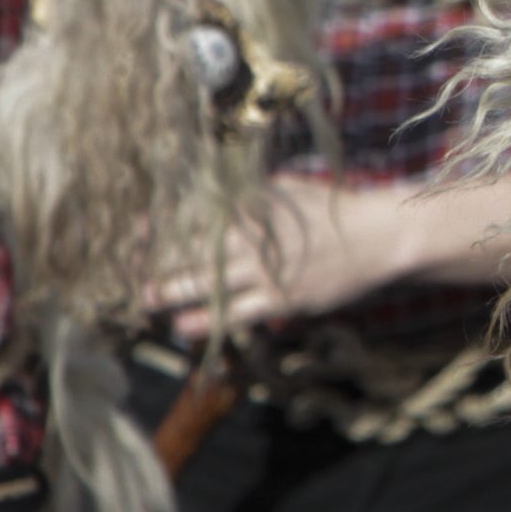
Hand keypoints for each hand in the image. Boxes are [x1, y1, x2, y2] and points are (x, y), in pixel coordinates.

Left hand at [145, 175, 414, 338]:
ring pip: (205, 285)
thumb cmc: (337, 210)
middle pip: (190, 252)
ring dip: (170, 293)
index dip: (160, 225)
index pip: (194, 216)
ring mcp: (265, 271)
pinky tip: (182, 325)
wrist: (380, 238)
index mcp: (253, 209)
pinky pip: (233, 313)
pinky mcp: (280, 299)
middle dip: (157, 262)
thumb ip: (255, 192)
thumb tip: (223, 187)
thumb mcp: (293, 189)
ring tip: (146, 299)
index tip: (135, 230)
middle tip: (130, 271)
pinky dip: (205, 320)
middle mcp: (252, 239)